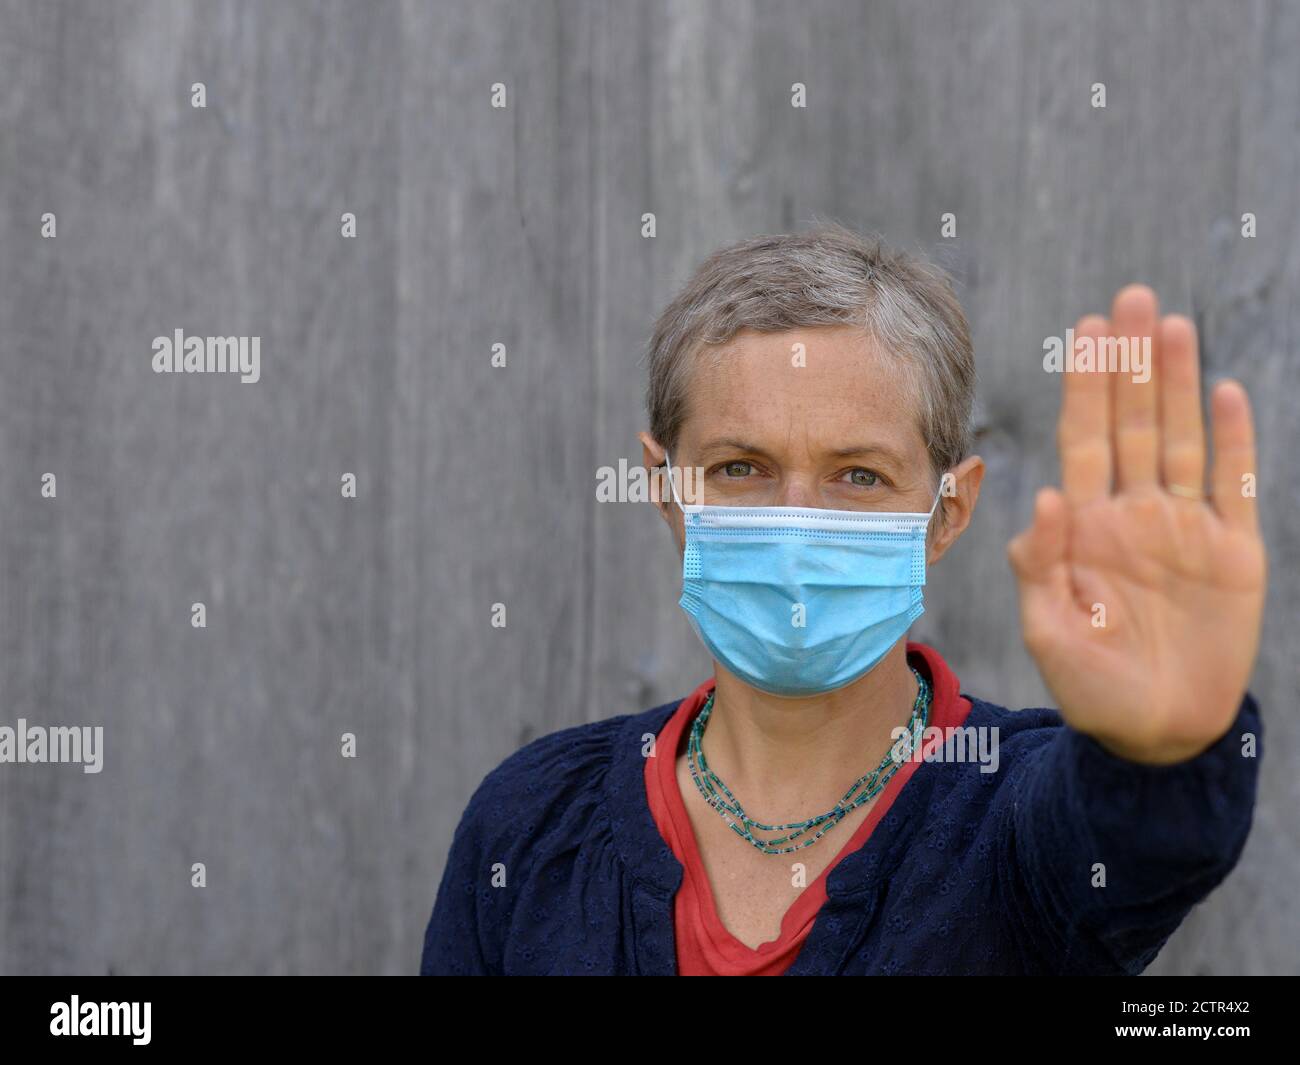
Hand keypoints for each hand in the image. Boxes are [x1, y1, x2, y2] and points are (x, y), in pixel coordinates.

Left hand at [1007, 285, 1265, 764]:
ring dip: (1177, 382)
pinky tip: (1227, 393)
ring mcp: (1184, 528)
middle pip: (1131, 421)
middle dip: (1129, 362)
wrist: (1156, 734)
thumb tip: (1042, 496)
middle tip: (1129, 298)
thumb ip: (1041, 567)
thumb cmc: (1091, 688)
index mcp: (1086, 526)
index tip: (1083, 332)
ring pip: (1181, 438)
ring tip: (1170, 325)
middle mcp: (1134, 513)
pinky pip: (1235, 485)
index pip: (1083, 439)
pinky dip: (1235, 440)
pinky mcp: (1232, 553)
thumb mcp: (1048, 632)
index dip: (1084, 386)